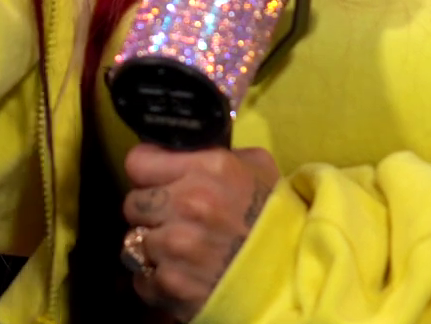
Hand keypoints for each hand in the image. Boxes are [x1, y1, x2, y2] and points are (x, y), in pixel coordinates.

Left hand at [121, 143, 278, 320]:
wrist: (297, 279)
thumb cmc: (276, 219)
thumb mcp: (256, 168)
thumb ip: (212, 152)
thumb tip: (176, 148)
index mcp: (209, 168)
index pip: (138, 162)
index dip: (148, 173)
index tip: (159, 182)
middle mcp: (189, 203)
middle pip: (132, 203)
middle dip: (152, 212)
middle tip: (176, 221)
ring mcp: (177, 246)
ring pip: (134, 241)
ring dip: (155, 247)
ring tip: (183, 251)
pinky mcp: (171, 283)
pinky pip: (141, 277)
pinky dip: (156, 279)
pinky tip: (183, 275)